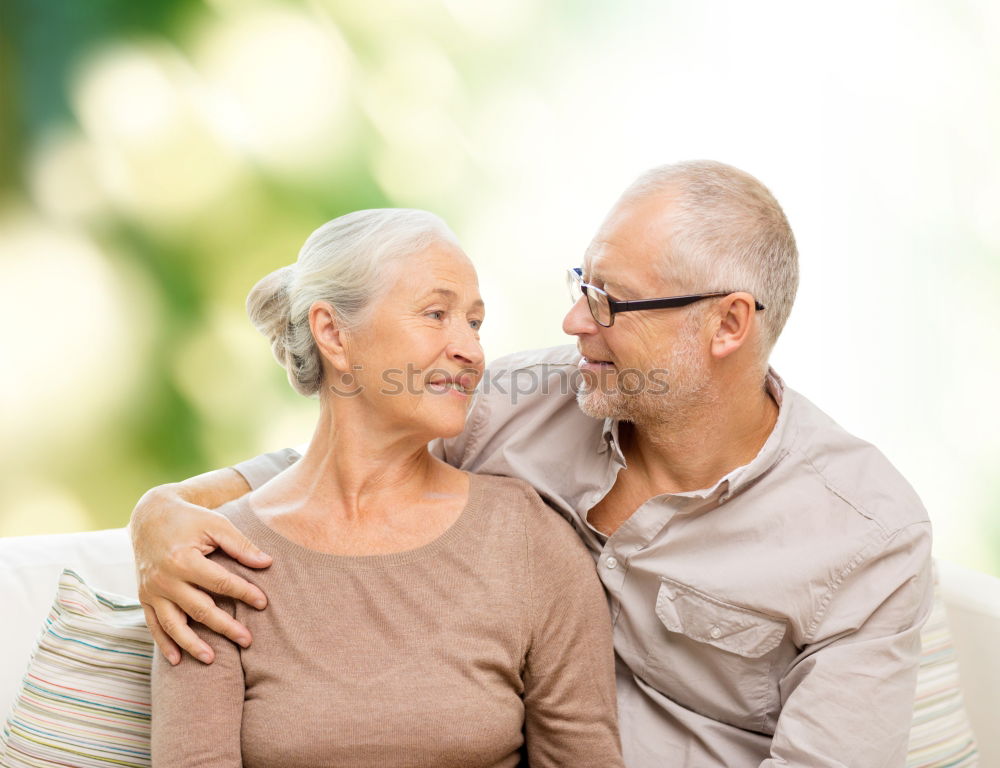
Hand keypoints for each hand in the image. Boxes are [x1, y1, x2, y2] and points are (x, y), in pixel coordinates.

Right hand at [129, 476, 271, 664]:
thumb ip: (240, 545)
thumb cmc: (189, 519)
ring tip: (212, 659)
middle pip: (199, 609)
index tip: (264, 603)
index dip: (244, 593)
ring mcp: (151, 591)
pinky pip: (153, 625)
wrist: (150, 516)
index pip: (220, 582)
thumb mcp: (216, 524)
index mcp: (183, 559)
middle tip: (248, 640)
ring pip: (173, 624)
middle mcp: (164, 579)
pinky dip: (164, 644)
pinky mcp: (144, 597)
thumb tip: (267, 563)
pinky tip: (177, 661)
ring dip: (192, 644)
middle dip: (225, 627)